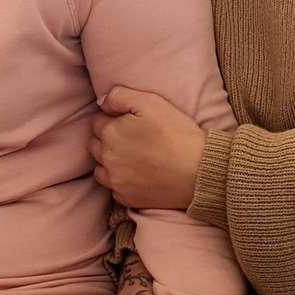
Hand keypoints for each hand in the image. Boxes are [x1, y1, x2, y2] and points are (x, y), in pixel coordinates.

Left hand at [90, 87, 206, 210]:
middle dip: (107, 139)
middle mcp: (107, 158)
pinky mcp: (126, 198)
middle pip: (94, 145)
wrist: (199, 172)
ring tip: (132, 157)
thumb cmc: (177, 133)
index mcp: (110, 133)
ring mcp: (115, 181)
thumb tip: (101, 102)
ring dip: (109, 161)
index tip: (130, 122)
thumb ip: (120, 96)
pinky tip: (137, 175)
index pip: (96, 122)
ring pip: (100, 168)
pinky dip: (120, 181)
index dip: (112, 119)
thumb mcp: (151, 102)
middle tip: (131, 139)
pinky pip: (113, 188)